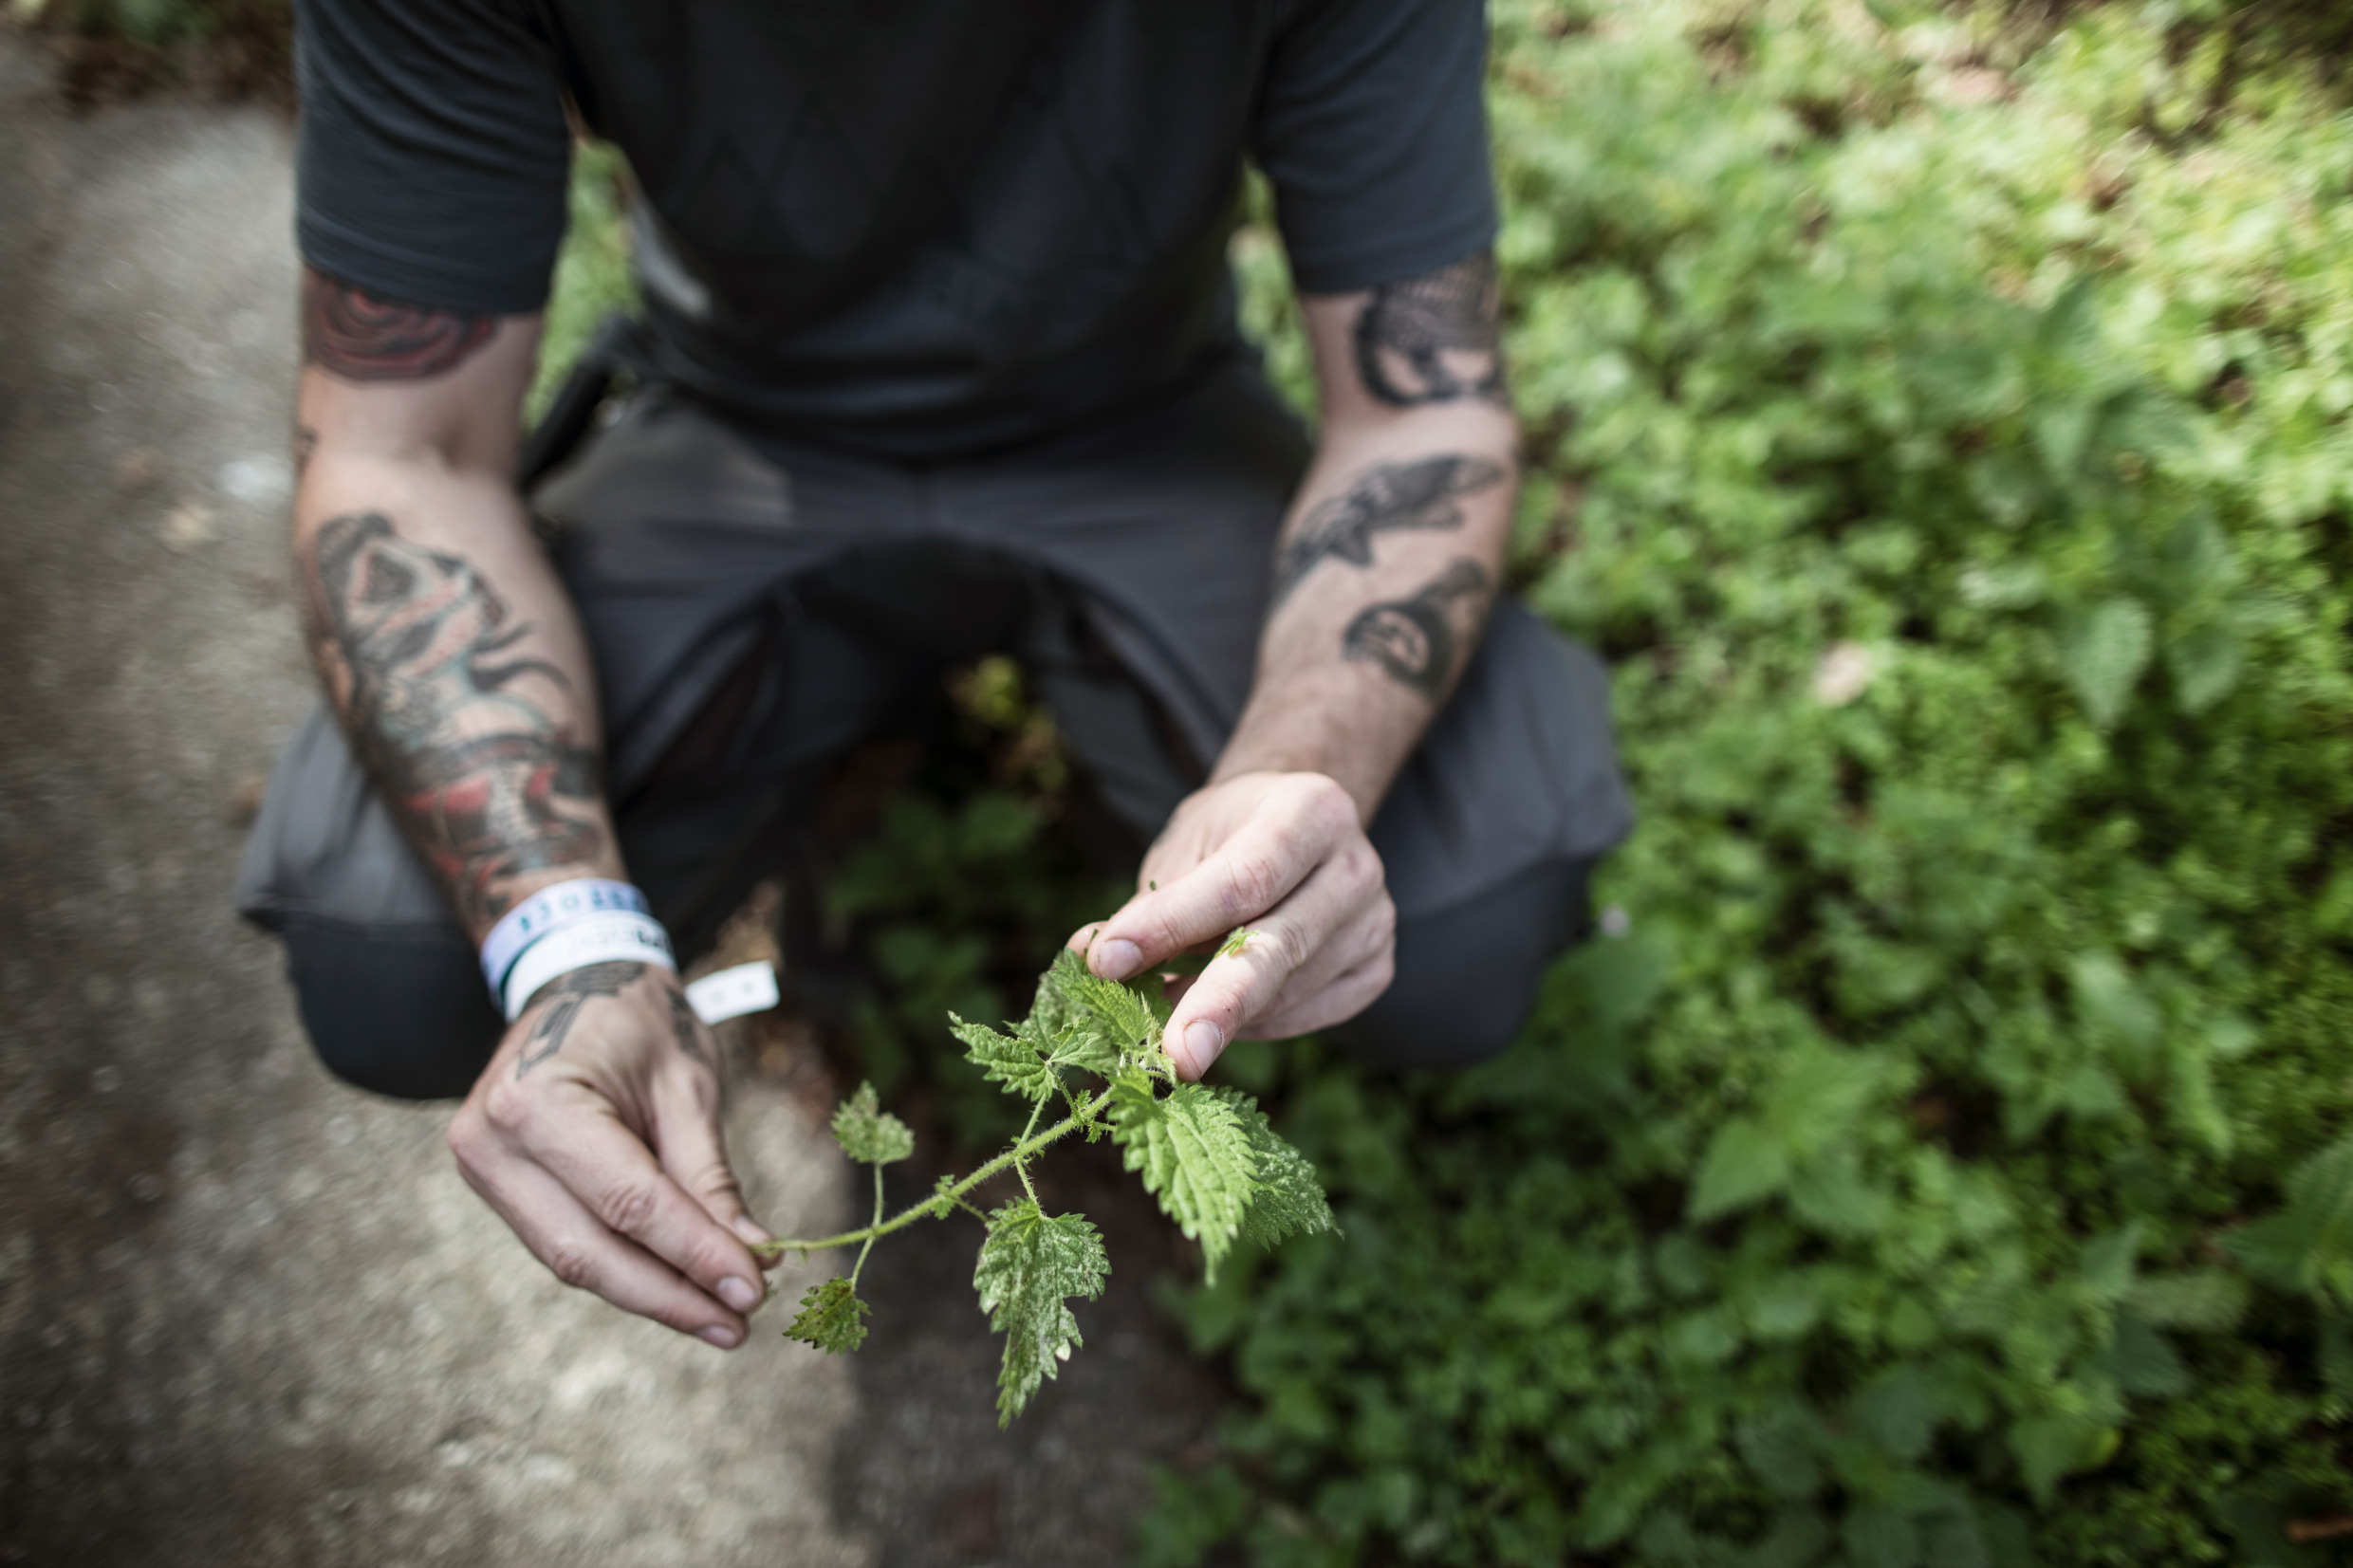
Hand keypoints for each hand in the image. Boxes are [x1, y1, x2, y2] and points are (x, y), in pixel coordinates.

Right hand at [445, 961, 772, 1346]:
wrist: (577, 982)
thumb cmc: (639, 1022)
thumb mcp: (688, 1087)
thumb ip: (709, 1178)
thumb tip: (751, 1260)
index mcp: (538, 1102)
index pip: (629, 1203)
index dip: (694, 1255)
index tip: (754, 1289)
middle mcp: (492, 1143)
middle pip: (589, 1250)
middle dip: (670, 1295)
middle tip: (739, 1324)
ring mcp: (484, 1170)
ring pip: (574, 1260)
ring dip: (652, 1293)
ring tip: (721, 1315)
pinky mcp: (496, 1189)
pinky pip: (566, 1243)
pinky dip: (625, 1268)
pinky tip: (679, 1286)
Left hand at [1070, 771, 1395, 1079]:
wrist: (1297, 824)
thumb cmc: (1230, 833)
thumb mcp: (1186, 846)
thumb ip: (1149, 904)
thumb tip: (1090, 958)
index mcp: (1309, 810)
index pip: (1240, 880)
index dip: (1171, 925)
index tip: (1106, 963)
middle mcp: (1355, 865)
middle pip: (1280, 946)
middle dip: (1217, 1004)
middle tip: (1172, 1056)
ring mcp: (1376, 920)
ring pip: (1290, 990)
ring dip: (1221, 1015)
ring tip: (1164, 1018)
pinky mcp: (1377, 967)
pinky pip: (1309, 1014)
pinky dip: (1257, 1024)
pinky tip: (1224, 1012)